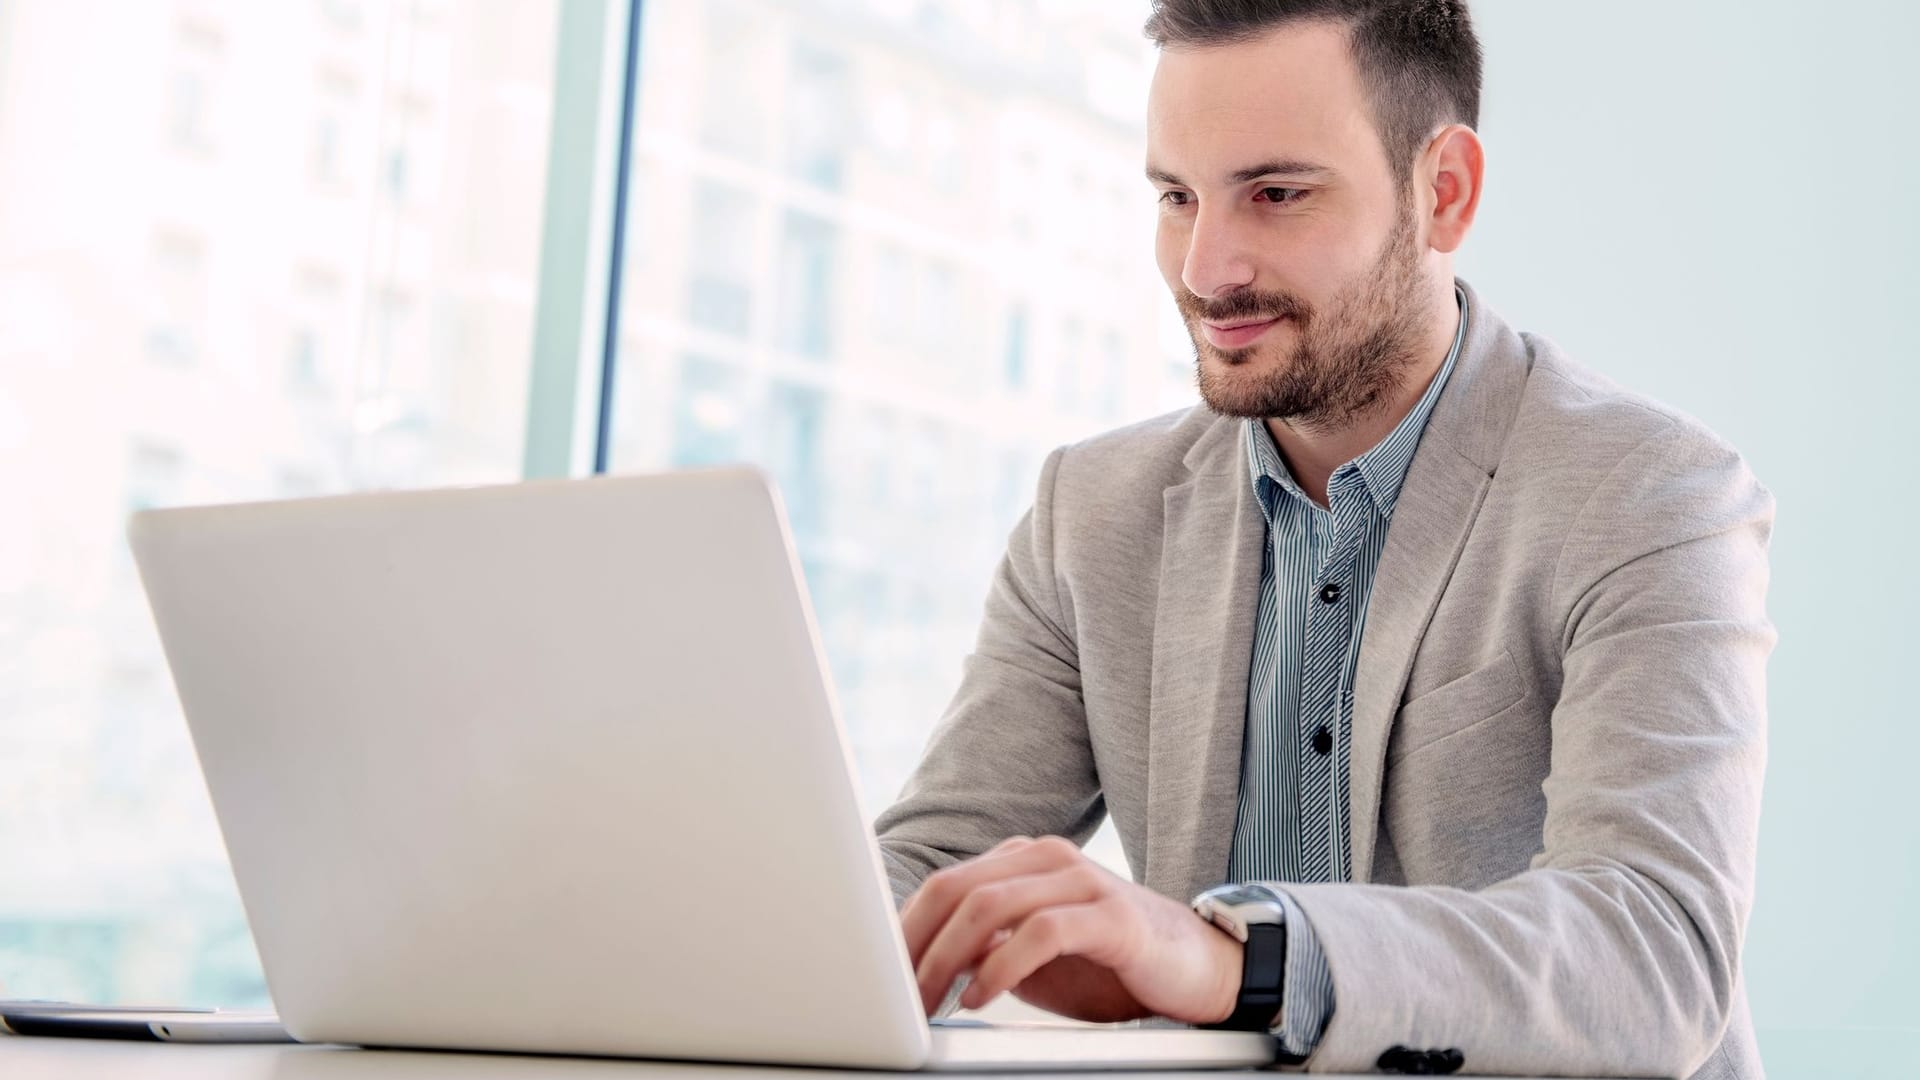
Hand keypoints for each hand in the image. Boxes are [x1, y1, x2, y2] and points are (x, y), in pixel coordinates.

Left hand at [899, 835, 1242, 1023]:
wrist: (1197, 969)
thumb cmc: (1109, 964)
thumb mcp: (1031, 955)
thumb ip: (983, 946)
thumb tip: (916, 965)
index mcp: (1024, 860)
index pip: (946, 884)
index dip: (904, 930)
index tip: (878, 975)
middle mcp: (1048, 859)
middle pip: (957, 888)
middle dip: (916, 945)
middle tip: (895, 994)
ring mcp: (1081, 882)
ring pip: (990, 905)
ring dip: (947, 960)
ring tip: (929, 1001)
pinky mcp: (1110, 917)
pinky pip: (1040, 933)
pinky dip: (1000, 968)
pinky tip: (981, 998)